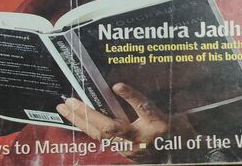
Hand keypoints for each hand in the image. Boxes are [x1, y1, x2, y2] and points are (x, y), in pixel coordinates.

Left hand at [57, 83, 193, 161]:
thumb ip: (143, 101)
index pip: (144, 108)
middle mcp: (141, 139)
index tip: (117, 86)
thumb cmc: (171, 131)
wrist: (176, 156)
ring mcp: (130, 149)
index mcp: (156, 125)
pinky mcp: (124, 153)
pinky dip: (86, 127)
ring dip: (81, 120)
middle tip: (70, 100)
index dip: (132, 96)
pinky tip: (74, 117)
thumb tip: (118, 86)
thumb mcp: (165, 112)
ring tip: (65, 106)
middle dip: (88, 114)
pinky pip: (101, 139)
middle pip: (112, 128)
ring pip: (101, 135)